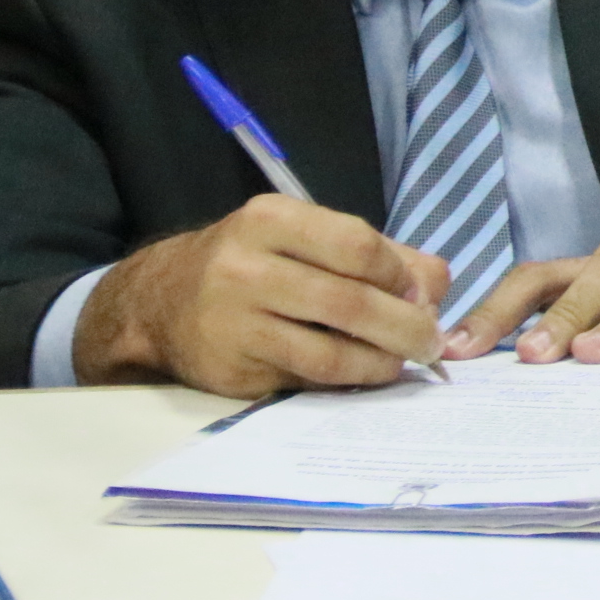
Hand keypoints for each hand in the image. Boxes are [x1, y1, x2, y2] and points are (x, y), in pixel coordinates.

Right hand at [72, 195, 448, 397]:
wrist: (161, 302)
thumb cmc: (255, 263)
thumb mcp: (306, 237)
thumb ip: (379, 253)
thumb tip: (438, 286)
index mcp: (271, 220)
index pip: (358, 245)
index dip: (402, 275)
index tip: (424, 294)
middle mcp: (245, 267)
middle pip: (351, 302)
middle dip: (406, 326)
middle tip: (432, 341)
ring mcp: (234, 322)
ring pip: (330, 350)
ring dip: (382, 361)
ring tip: (405, 361)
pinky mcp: (231, 369)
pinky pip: (306, 379)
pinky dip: (348, 379)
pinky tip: (367, 374)